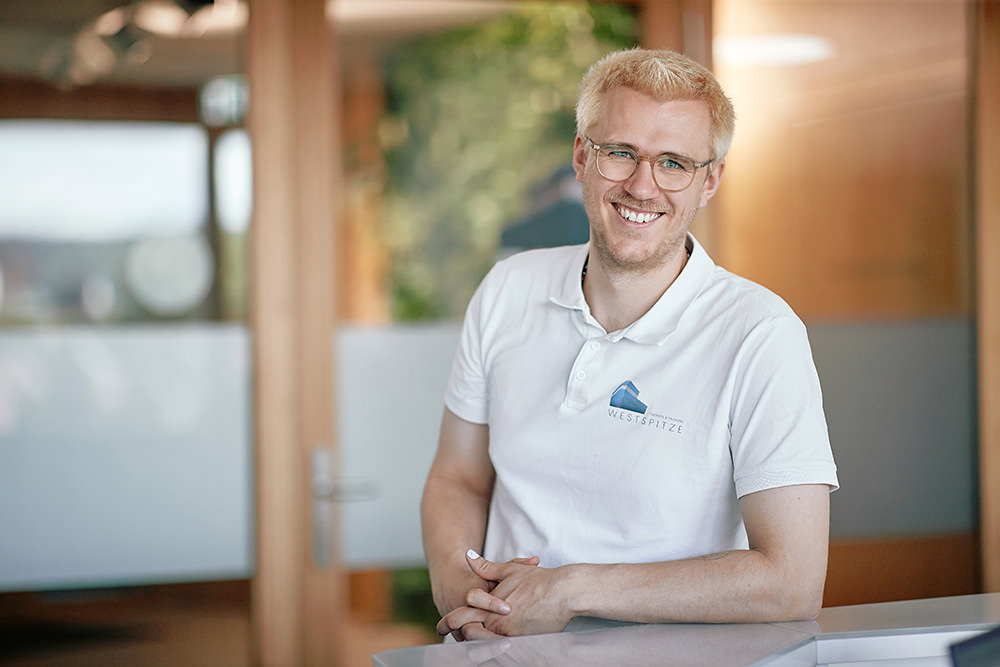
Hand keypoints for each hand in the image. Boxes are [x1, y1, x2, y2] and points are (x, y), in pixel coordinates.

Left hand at [436, 550, 573, 638]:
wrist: (564, 592)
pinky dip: (494, 648)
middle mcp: (498, 624)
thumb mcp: (509, 571)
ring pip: (484, 646)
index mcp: (490, 607)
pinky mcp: (524, 643)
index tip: (441, 626)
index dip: (449, 622)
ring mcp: (510, 636)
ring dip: (476, 644)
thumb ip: (486, 567)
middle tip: (448, 636)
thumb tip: (468, 555)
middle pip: (469, 635)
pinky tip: (491, 647)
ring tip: (468, 646)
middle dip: (458, 636)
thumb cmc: (539, 580)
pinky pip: (503, 650)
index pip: (462, 616)